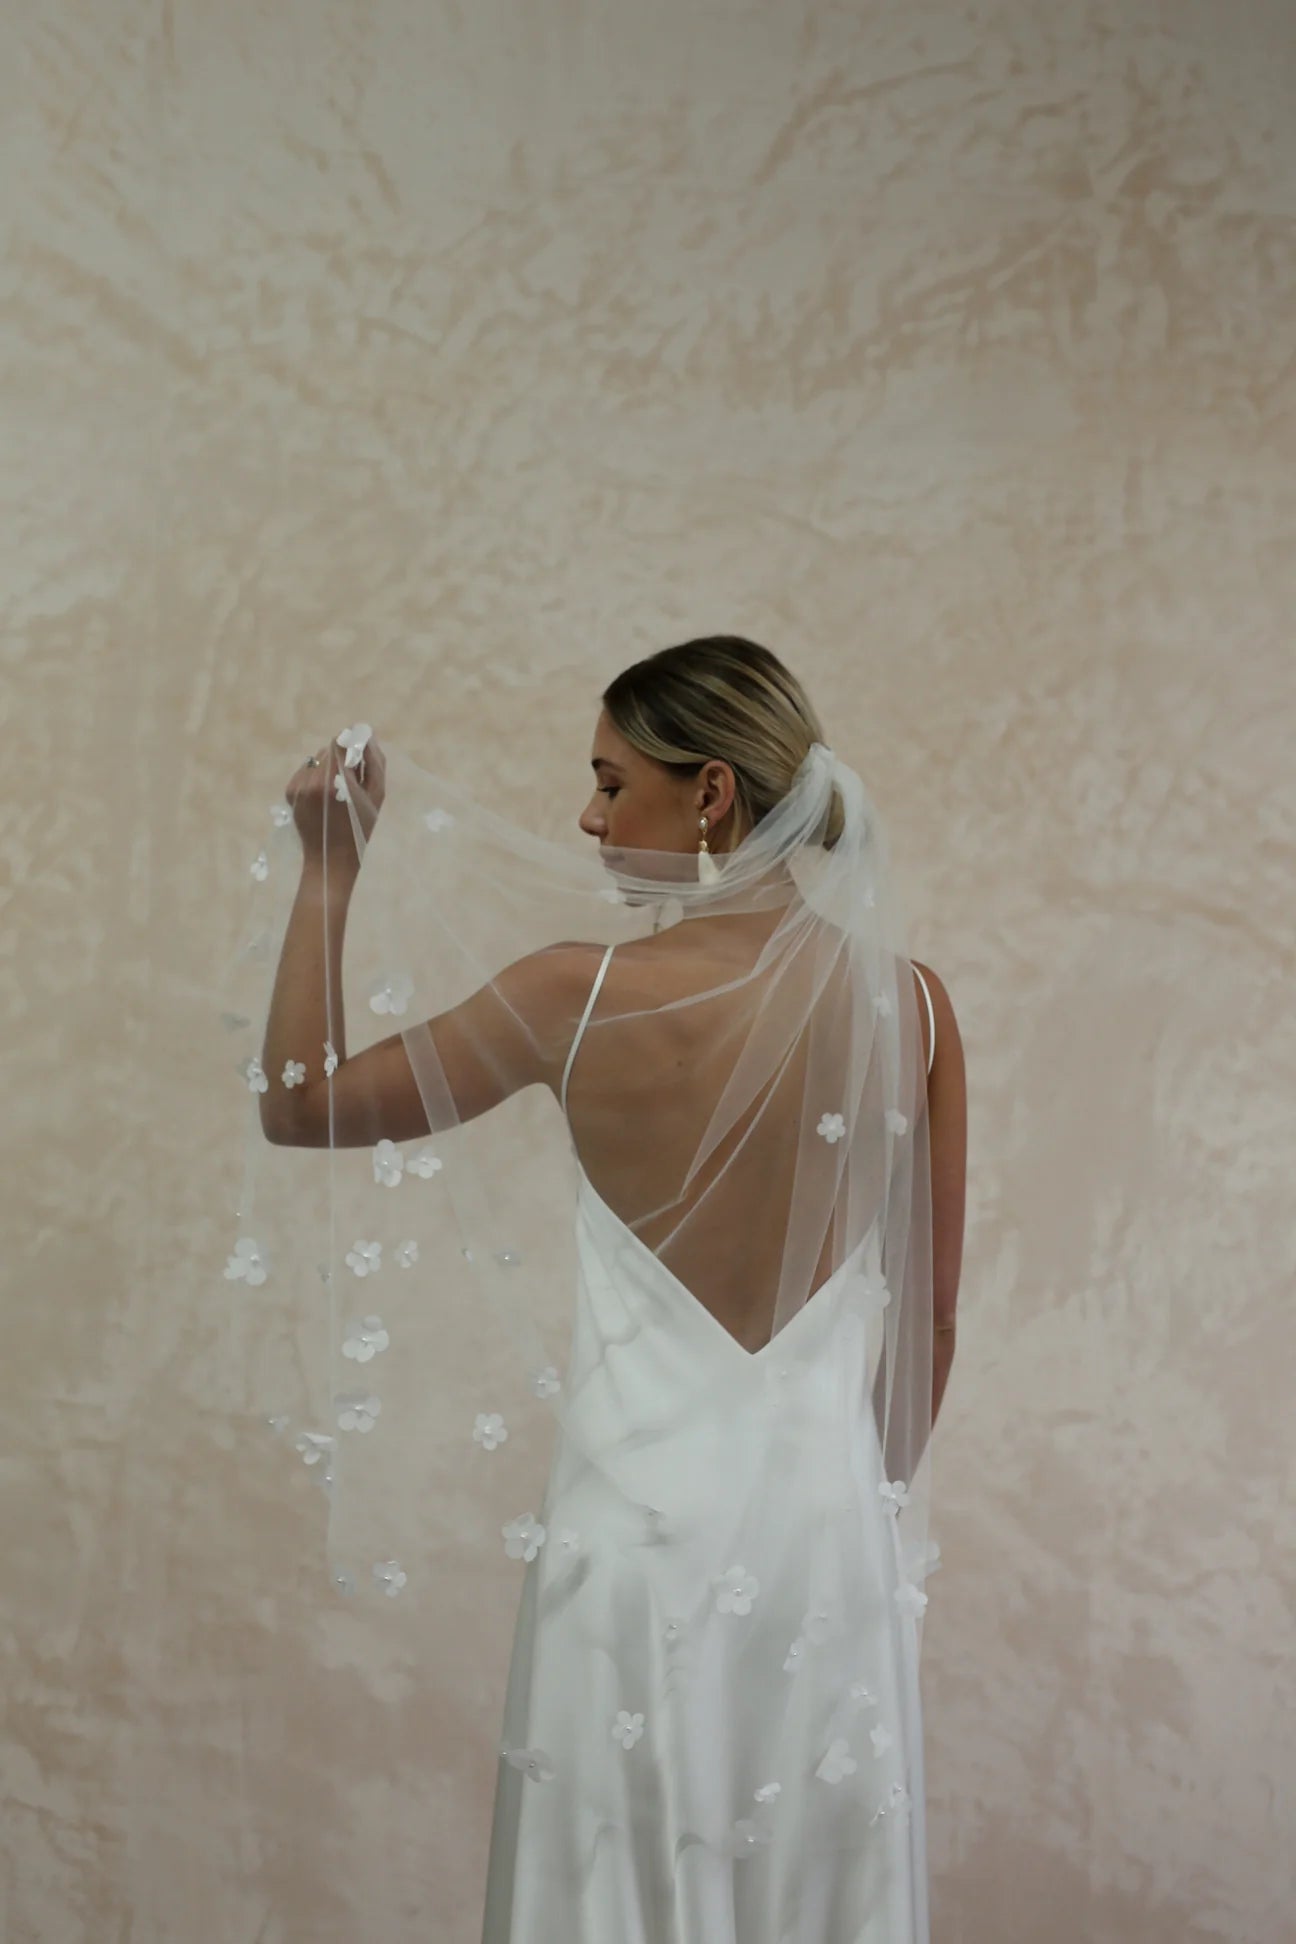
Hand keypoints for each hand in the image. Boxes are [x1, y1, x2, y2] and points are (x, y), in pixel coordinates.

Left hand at [286, 732, 386, 864]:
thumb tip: (367, 736)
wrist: (330, 858)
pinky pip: (305, 772)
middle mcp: (313, 778)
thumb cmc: (360, 828)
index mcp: (335, 779)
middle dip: (342, 759)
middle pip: (329, 750)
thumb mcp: (376, 795)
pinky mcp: (289, 791)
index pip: (341, 741)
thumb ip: (374, 762)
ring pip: (316, 760)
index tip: (360, 755)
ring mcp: (298, 785)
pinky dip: (315, 778)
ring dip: (328, 768)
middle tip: (352, 780)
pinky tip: (323, 797)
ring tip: (338, 792)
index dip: (353, 743)